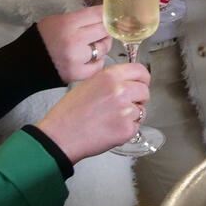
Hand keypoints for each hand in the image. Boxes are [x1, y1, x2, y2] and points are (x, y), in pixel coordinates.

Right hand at [36, 63, 150, 162]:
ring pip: (141, 110)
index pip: (139, 70)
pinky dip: (127, 130)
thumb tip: (127, 82)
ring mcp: (125, 110)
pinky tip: (111, 130)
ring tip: (112, 120)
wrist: (61, 135)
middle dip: (139, 98)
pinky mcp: (127, 129)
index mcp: (110, 76)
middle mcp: (120, 90)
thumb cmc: (69, 112)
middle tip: (126, 105)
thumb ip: (110, 81)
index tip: (142, 84)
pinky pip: (136, 127)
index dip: (143, 78)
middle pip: (144, 91)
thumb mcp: (88, 84)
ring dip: (132, 115)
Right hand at [37, 5, 111, 83]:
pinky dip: (98, 61)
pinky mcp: (77, 74)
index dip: (107, 13)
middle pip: (104, 30)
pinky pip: (98, 66)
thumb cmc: (42, 38)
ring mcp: (77, 59)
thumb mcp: (56, 20)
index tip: (110, 14)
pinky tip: (91, 58)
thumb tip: (101, 16)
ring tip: (96, 44)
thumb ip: (79, 19)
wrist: (24, 63)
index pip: (98, 14)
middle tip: (105, 30)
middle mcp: (75, 40)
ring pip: (104, 48)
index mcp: (68, 23)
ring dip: (103, 45)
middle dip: (107, 29)